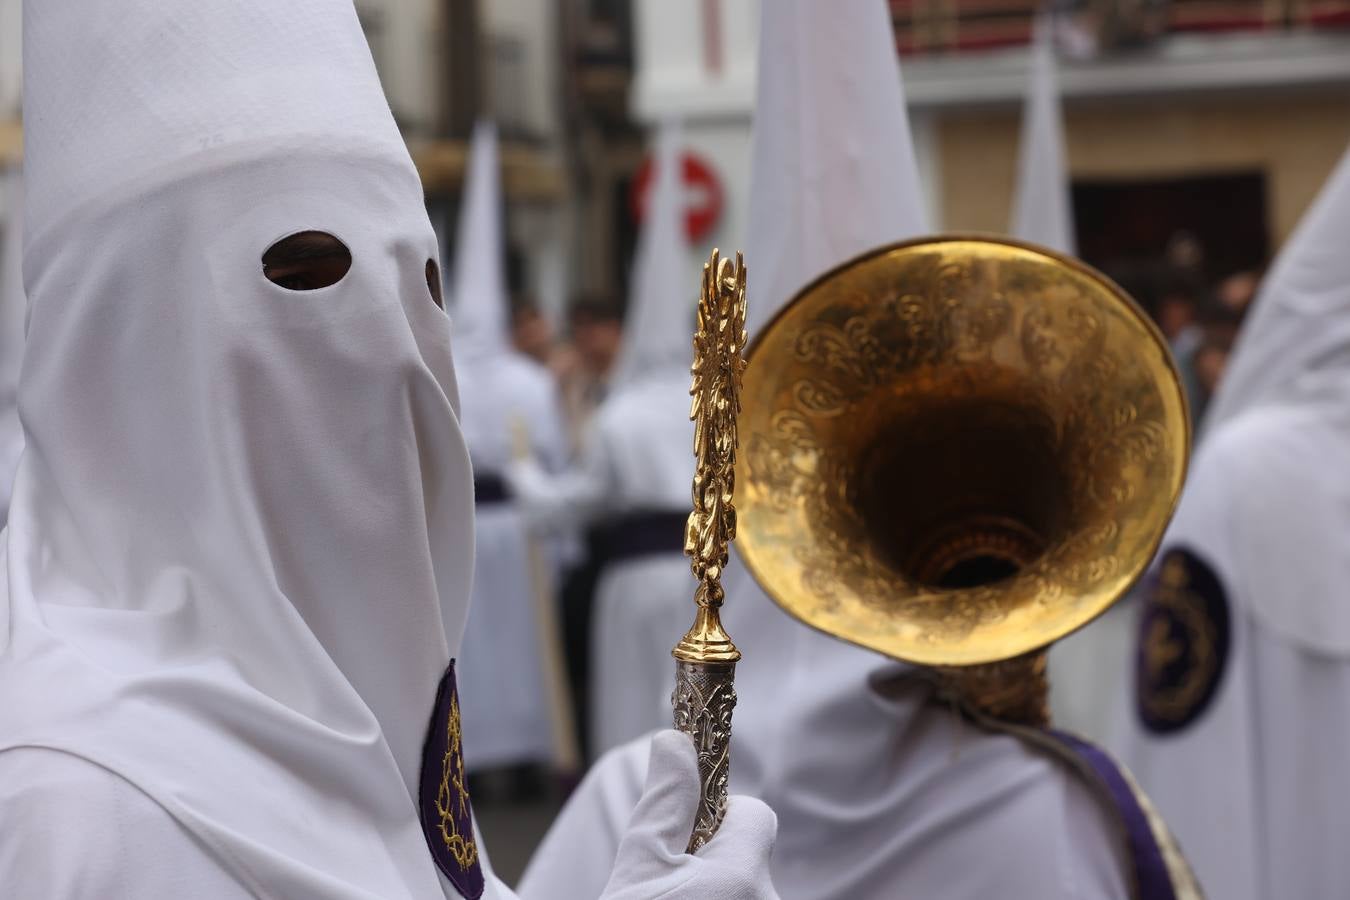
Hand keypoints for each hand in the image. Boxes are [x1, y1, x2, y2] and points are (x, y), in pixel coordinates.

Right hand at [598, 730, 779, 899]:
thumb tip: (677, 739)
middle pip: (746, 849)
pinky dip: (718, 899)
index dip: (717, 814)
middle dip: (710, 851)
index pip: (754, 814)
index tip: (682, 835)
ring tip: (671, 898)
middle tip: (667, 875)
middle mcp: (765, 899)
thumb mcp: (639, 860)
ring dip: (714, 882)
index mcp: (742, 874)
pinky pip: (740, 899)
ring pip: (743, 880)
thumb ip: (665, 800)